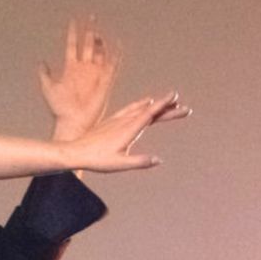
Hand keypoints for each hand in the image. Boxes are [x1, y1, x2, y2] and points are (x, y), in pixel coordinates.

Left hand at [39, 16, 118, 142]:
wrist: (73, 121)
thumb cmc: (60, 108)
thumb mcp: (48, 88)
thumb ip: (45, 74)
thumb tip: (41, 61)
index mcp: (71, 68)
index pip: (73, 45)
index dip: (73, 33)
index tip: (73, 20)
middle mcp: (84, 68)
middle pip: (88, 45)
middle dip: (89, 32)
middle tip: (92, 17)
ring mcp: (95, 74)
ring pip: (99, 52)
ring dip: (99, 42)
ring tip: (98, 32)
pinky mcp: (105, 81)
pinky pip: (112, 66)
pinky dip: (116, 56)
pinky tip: (118, 46)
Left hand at [60, 93, 187, 172]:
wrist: (75, 152)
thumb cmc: (96, 160)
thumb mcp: (119, 164)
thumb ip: (139, 161)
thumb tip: (158, 160)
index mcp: (128, 129)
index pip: (149, 114)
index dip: (163, 104)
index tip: (175, 95)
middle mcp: (124, 121)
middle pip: (150, 111)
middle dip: (168, 108)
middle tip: (185, 108)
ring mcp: (118, 119)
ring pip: (141, 108)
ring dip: (156, 104)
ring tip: (170, 101)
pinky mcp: (112, 121)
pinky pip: (130, 109)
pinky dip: (141, 104)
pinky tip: (145, 103)